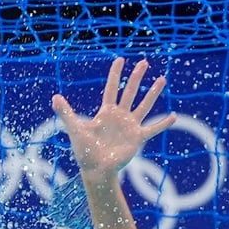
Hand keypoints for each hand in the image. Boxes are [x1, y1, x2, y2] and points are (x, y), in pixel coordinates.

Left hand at [51, 57, 176, 179]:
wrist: (95, 168)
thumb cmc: (84, 150)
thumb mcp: (75, 128)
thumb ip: (66, 113)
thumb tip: (54, 96)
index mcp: (105, 112)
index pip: (111, 88)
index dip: (115, 75)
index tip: (120, 60)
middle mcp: (119, 116)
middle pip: (129, 92)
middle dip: (136, 77)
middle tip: (144, 62)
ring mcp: (130, 126)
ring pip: (144, 105)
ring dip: (152, 93)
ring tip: (162, 79)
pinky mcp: (137, 138)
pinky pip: (153, 129)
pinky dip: (163, 124)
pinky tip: (173, 117)